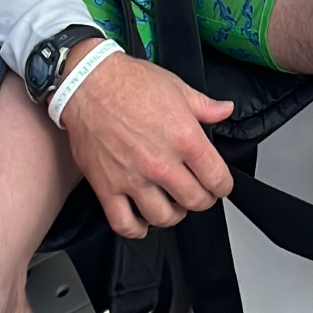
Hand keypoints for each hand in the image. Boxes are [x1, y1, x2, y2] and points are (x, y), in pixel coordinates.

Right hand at [59, 45, 234, 237]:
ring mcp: (134, 178)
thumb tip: (224, 110)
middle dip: (202, 199)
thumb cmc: (130, 82)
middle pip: (195, 201)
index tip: (219, 184)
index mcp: (185, 139)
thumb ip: (205, 106)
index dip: (223, 185)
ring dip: (173, 214)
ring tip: (172, 203)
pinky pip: (124, 223)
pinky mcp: (107, 187)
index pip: (217, 179)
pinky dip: (137, 229)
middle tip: (198, 193)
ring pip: (164, 217)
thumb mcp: (177, 88)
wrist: (88, 84)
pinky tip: (142, 221)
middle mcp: (161, 163)